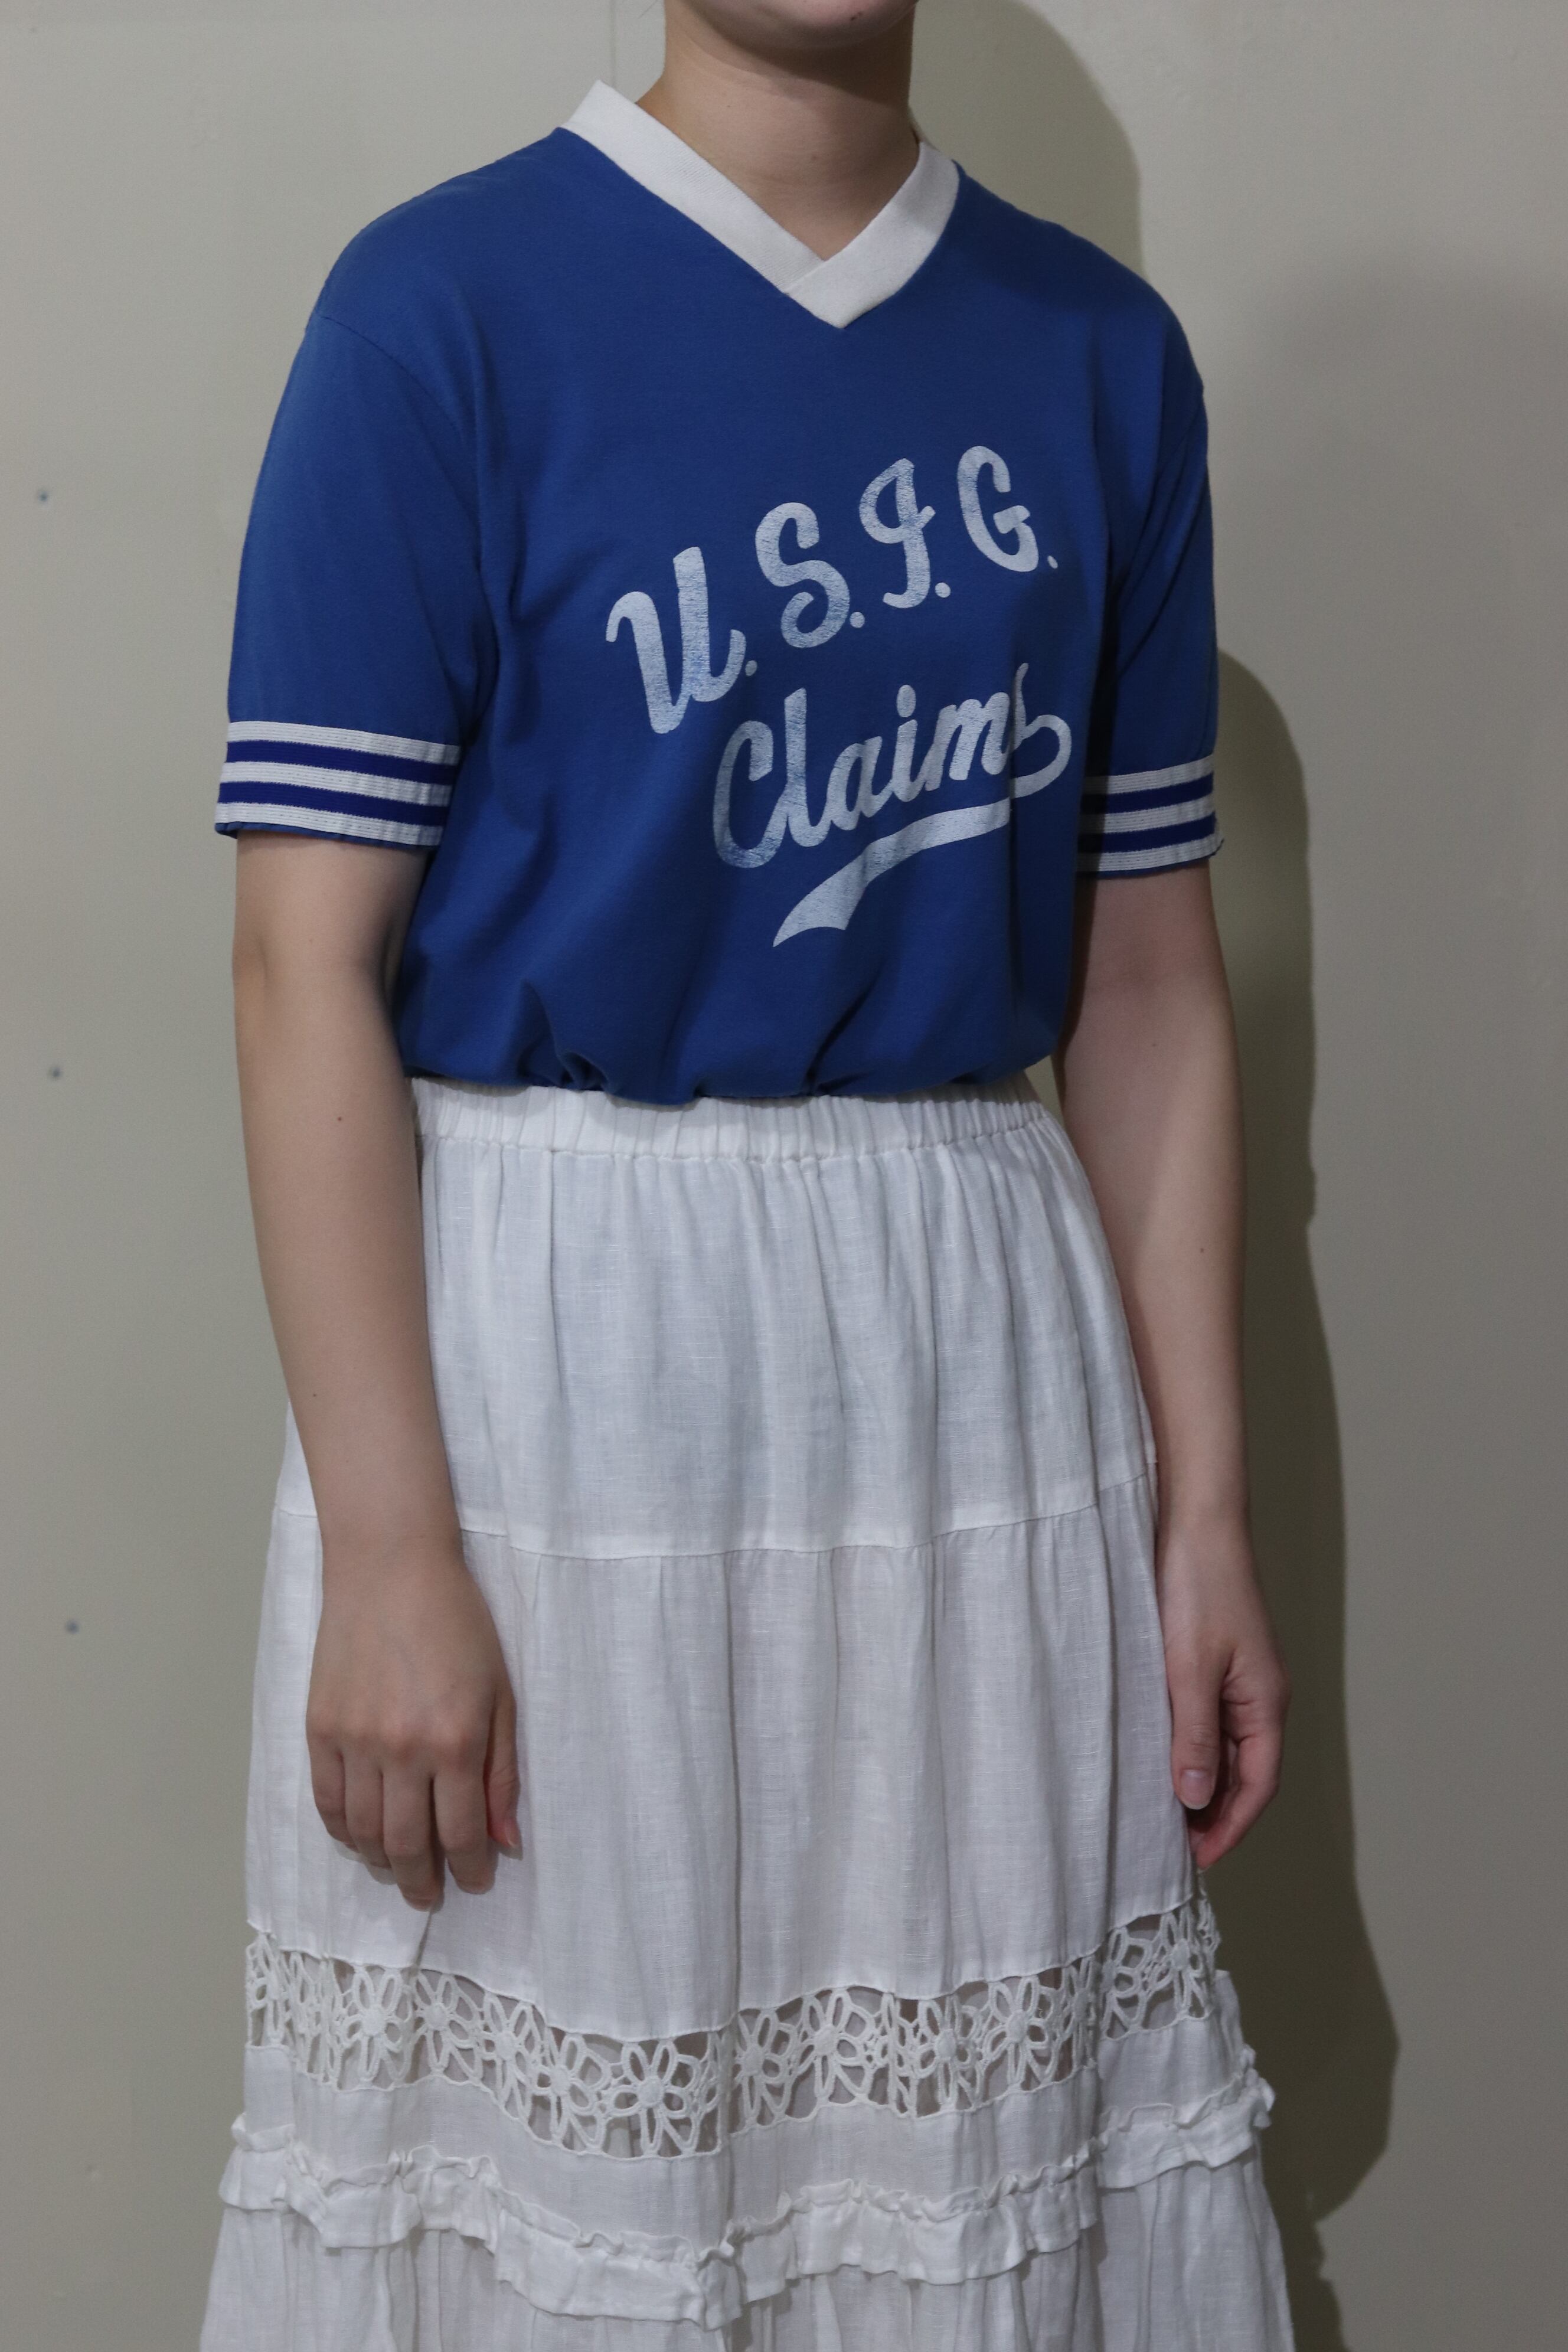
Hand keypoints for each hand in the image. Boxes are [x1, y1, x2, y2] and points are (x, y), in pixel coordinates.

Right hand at [305, 1537, 521, 1909]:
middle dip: (423, 1883)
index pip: (462, 1833)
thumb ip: (501, 1771)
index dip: (470, 1869)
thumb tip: (504, 1841)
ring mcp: (355, 1741)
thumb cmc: (457, 1623)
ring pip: (363, 1833)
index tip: (476, 1881)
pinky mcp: (320, 1728)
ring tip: (399, 1870)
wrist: (391, 1568)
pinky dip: (343, 1832)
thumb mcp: (500, 1693)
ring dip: (382, 1864)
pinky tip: (360, 1838)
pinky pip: (327, 1802)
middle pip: (407, 1846)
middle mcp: (402, 1749)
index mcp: (455, 1741)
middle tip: (431, 1896)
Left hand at [1156, 1512, 1288, 1869]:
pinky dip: (1190, 1746)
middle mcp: (1260, 1695)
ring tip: (1162, 1813)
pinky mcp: (1215, 1658)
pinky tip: (1159, 1755)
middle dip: (1215, 1813)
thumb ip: (1194, 1735)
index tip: (1198, 1861)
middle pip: (1245, 1773)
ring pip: (1226, 1747)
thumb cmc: (1198, 1586)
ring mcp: (1239, 1677)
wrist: (1196, 1519)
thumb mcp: (1190, 1669)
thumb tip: (1197, 1799)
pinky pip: (1209, 1718)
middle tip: (1173, 1848)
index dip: (1230, 1826)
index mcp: (1266, 1702)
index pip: (1257, 1785)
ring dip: (1201, 1782)